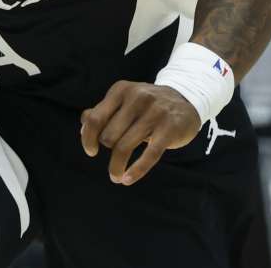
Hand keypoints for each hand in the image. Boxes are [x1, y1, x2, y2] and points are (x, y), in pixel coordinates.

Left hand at [80, 81, 200, 185]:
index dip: (88, 138)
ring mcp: (155, 113)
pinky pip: (149, 155)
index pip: (95, 118)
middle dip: (108, 149)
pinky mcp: (170, 129)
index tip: (91, 152)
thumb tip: (83, 130)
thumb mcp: (124, 102)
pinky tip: (127, 180)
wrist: (187, 99)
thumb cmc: (147, 106)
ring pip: (124, 146)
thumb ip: (103, 113)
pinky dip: (136, 171)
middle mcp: (137, 98)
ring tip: (115, 176)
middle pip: (109, 135)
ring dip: (116, 166)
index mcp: (121, 90)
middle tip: (115, 155)